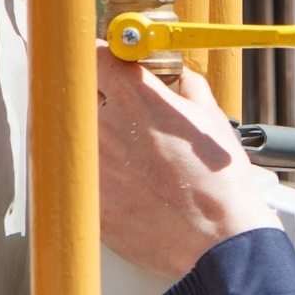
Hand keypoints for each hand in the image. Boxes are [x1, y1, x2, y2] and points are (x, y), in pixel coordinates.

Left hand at [97, 48, 279, 279]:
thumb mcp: (213, 122)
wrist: (217, 240)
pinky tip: (127, 188)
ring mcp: (88, 163)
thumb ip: (189, 91)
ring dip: (94, 141)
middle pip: (78, 96)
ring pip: (74, 138)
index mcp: (134, 96)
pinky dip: (94, 177)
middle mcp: (102, 124)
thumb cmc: (220, 184)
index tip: (107, 67)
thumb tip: (183, 82)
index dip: (102, 59)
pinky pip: (78, 176)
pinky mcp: (85, 198)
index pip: (94, 55)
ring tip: (130, 162)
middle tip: (120, 118)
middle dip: (96, 102)